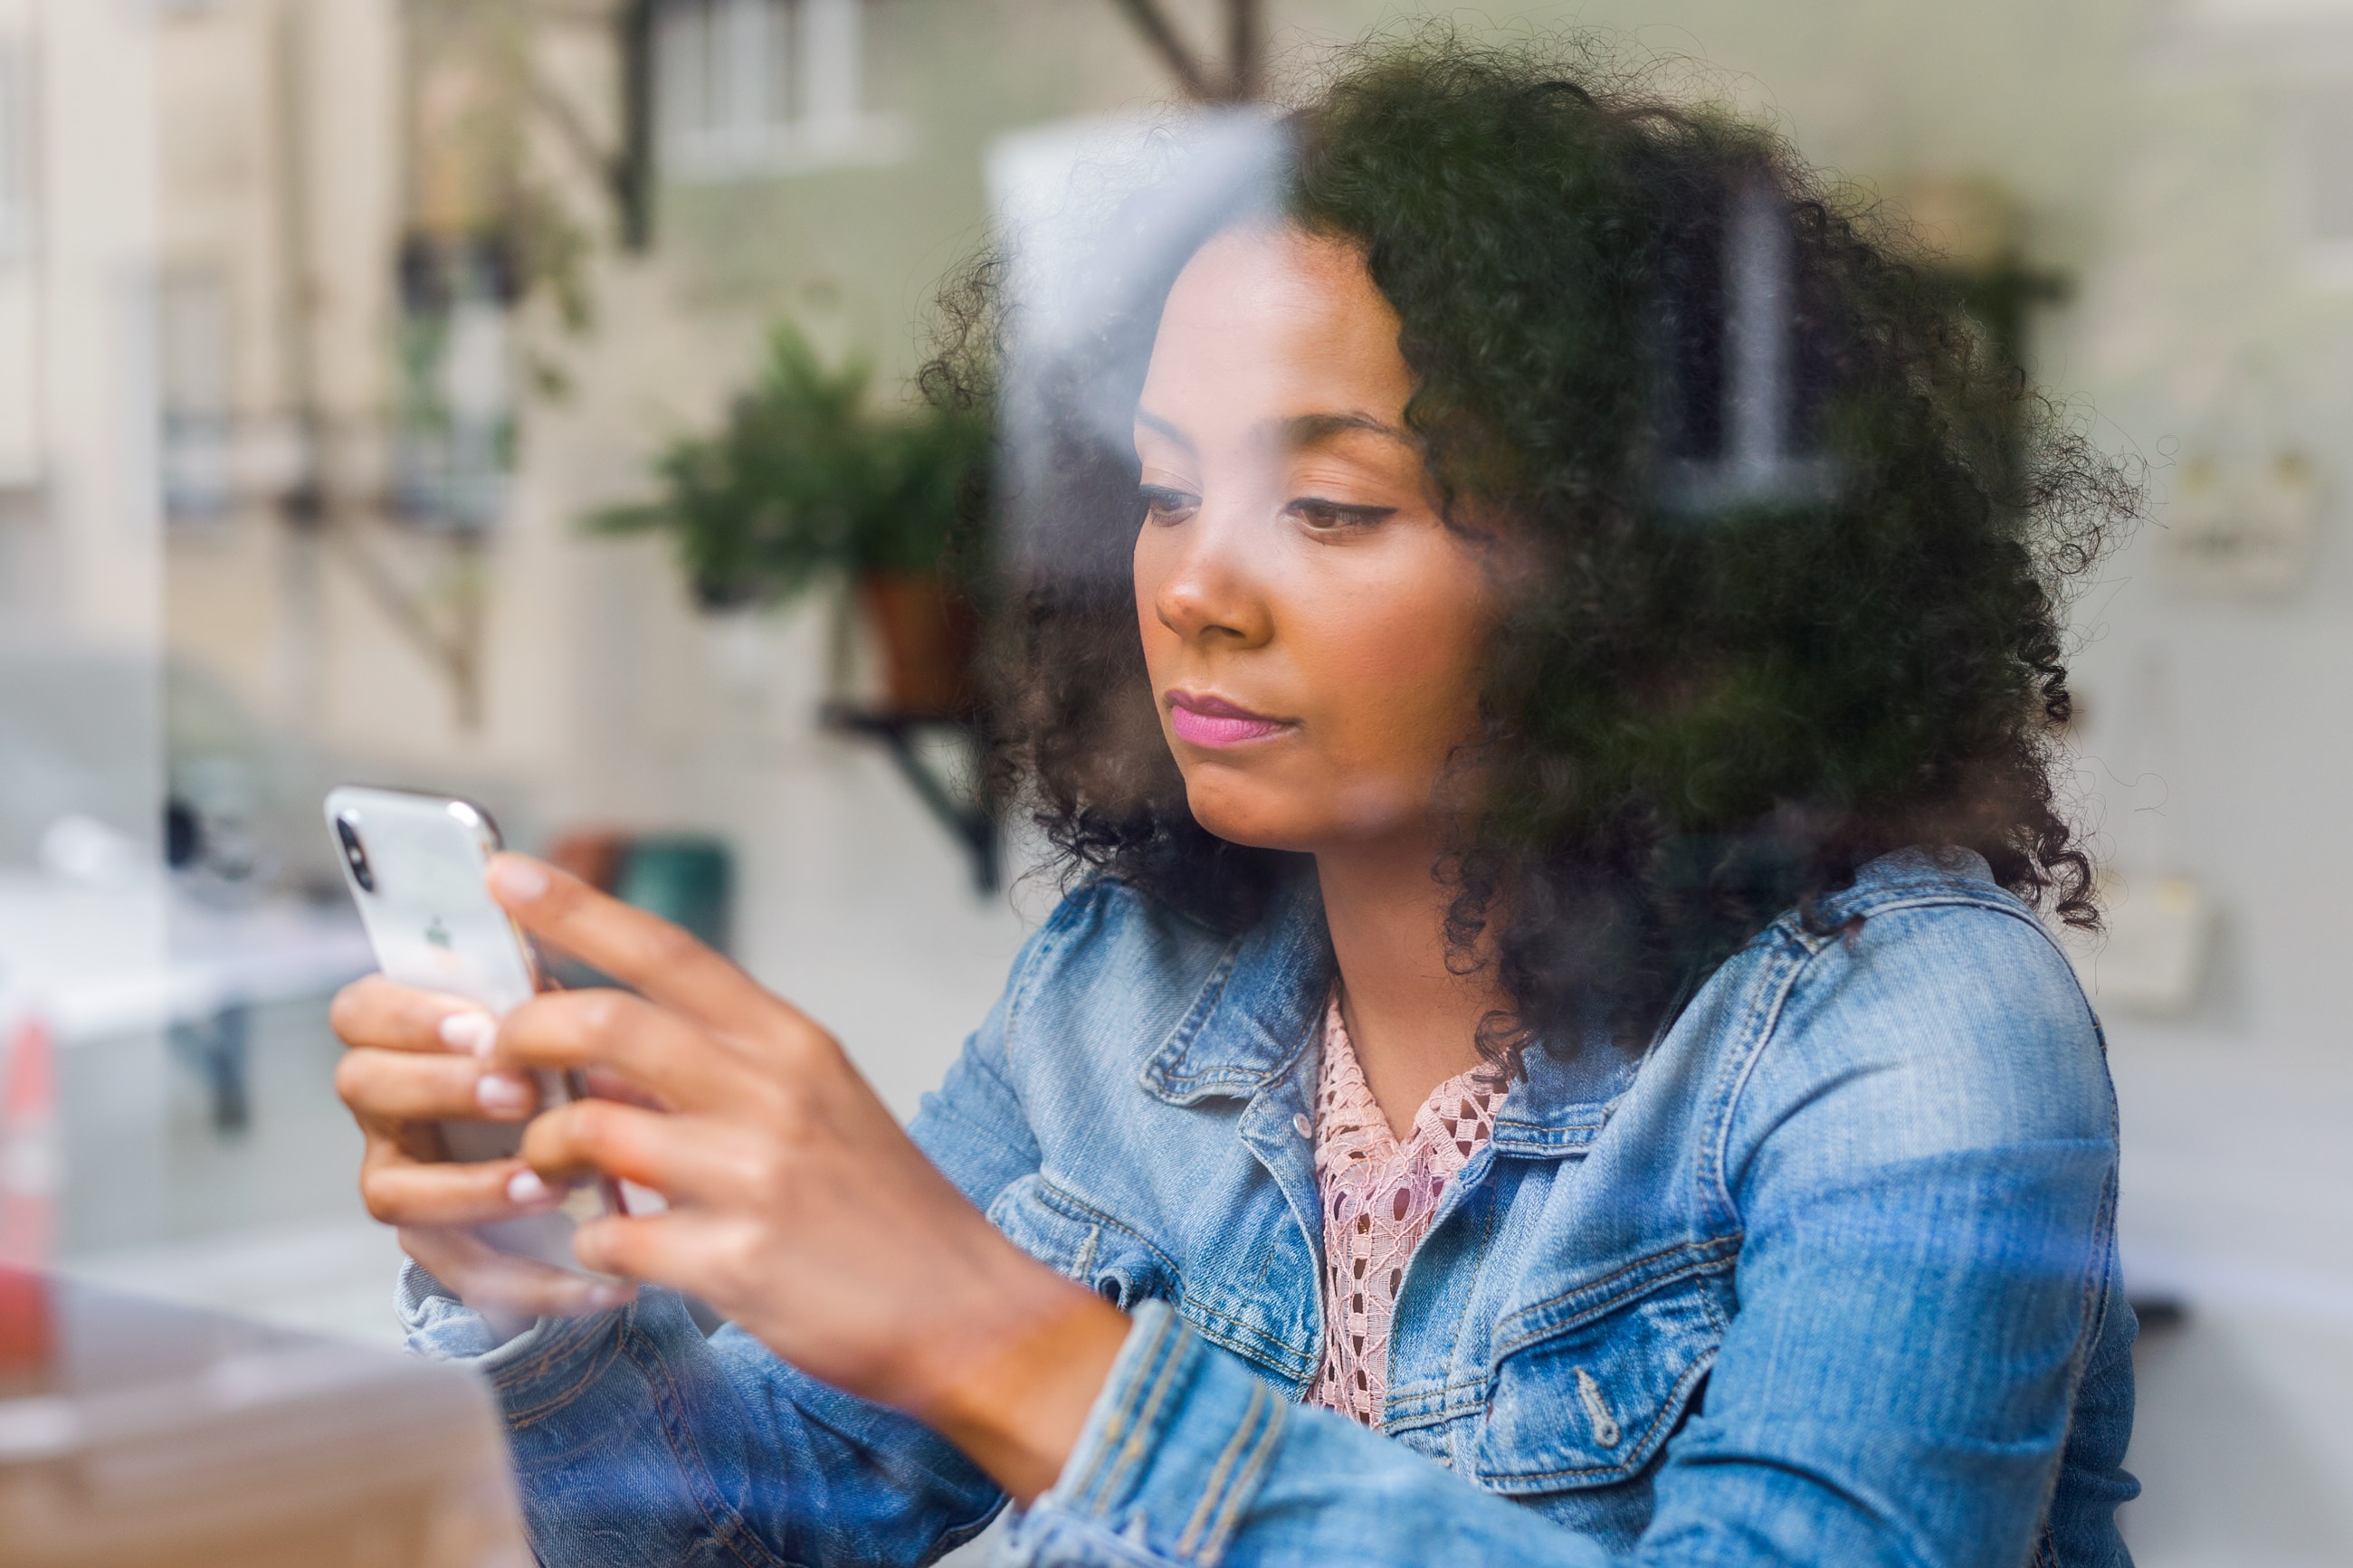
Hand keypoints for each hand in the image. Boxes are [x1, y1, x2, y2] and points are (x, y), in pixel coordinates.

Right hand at [330, 974, 637, 1320]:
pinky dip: (535, 1282)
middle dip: (442, 1089)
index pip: (361, 1010)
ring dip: (471, 1190)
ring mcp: (401, 1175)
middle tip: (522, 1094)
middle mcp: (385, 1105)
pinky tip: (601, 1285)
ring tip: (550, 1186)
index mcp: (402, 1032)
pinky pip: (463, 1271)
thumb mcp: (553, 1012)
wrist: (584, 1139)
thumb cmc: (559, 1051)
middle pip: (365, 1087)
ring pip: (392, 1191)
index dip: (412, 1016)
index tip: (485, 1025)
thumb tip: (566, 965)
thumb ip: (545, 996)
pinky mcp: (438, 1242)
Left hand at [481, 853, 1131, 1500]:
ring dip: (546, 1149)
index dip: (577, 909)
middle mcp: (773, 1093)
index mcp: (793, 1043)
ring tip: (549, 1170)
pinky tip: (613, 1250)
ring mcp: (753, 1176)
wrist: (966, 1309)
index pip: (669, 952)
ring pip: (592, 1128)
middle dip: (525, 1033)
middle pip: (609, 1022)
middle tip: (495, 1057)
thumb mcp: (819, 1104)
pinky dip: (592, 1242)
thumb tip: (605, 1054)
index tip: (505, 875)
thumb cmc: (883, 1208)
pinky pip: (613, 1237)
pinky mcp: (736, 1261)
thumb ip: (720, 1070)